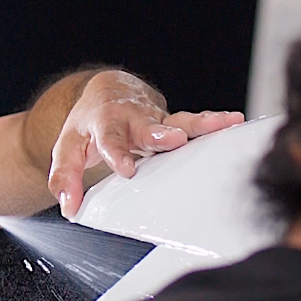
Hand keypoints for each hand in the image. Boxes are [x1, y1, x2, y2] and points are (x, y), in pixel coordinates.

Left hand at [49, 74, 243, 217]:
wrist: (106, 92)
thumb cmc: (87, 125)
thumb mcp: (68, 148)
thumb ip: (64, 177)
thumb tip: (69, 208)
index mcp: (105, 123)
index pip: (110, 139)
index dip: (118, 153)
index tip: (127, 169)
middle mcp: (133, 117)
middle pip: (147, 125)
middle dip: (160, 133)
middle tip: (173, 140)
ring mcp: (157, 119)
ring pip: (179, 119)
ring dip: (201, 122)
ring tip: (225, 122)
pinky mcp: (174, 123)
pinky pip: (195, 123)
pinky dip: (214, 122)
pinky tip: (235, 122)